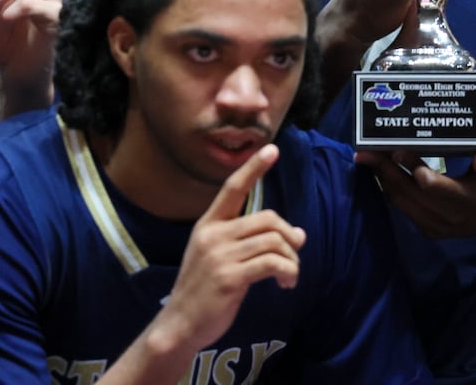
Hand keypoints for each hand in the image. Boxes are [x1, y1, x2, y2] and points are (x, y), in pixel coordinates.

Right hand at [152, 144, 304, 353]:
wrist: (179, 326)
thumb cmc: (203, 292)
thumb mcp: (217, 257)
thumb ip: (248, 242)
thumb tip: (296, 234)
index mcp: (207, 225)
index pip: (232, 188)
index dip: (253, 169)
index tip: (272, 150)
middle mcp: (212, 234)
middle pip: (267, 219)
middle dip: (288, 236)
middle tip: (296, 253)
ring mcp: (220, 256)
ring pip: (274, 241)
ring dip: (291, 260)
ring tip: (290, 276)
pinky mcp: (230, 278)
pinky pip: (272, 263)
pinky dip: (287, 272)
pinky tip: (285, 284)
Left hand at [355, 147, 475, 237]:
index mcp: (469, 201)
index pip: (433, 186)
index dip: (413, 167)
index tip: (397, 149)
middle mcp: (451, 219)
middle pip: (410, 194)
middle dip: (386, 171)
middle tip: (366, 151)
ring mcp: (438, 228)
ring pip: (403, 203)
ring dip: (384, 181)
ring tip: (368, 158)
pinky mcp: (431, 231)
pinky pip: (404, 210)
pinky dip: (391, 191)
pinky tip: (381, 174)